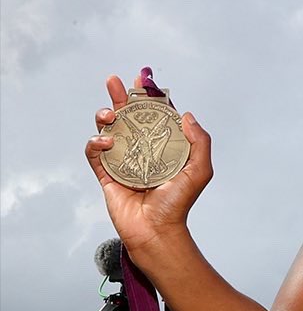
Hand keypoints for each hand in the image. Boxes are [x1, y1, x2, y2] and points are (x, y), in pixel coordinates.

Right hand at [85, 73, 213, 259]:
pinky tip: (105, 142)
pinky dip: (96, 143)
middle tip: (114, 82)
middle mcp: (142, 151)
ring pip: (108, 130)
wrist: (156, 230)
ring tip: (110, 115)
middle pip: (128, 117)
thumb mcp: (200, 171)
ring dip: (105, 117)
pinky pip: (94, 153)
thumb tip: (187, 115)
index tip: (142, 80)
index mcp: (162, 148)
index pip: (154, 117)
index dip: (148, 98)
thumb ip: (199, 143)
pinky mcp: (106, 174)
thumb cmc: (178, 204)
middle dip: (120, 97)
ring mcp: (122, 161)